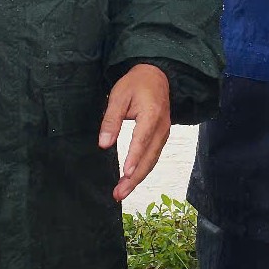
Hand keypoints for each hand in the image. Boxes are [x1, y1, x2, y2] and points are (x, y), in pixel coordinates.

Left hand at [99, 63, 171, 202]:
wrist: (157, 75)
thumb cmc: (136, 84)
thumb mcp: (118, 95)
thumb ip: (111, 120)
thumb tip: (104, 144)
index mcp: (152, 114)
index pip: (142, 139)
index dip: (134, 157)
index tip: (125, 173)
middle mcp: (162, 127)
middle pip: (149, 157)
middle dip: (134, 178)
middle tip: (119, 193)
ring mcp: (164, 133)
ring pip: (152, 160)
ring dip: (137, 178)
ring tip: (121, 192)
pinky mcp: (161, 137)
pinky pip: (153, 157)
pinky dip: (142, 170)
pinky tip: (131, 180)